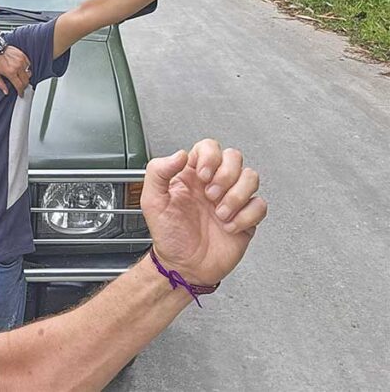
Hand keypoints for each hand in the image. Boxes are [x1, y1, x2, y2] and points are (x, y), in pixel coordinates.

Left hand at [0, 45, 31, 94]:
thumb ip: (0, 84)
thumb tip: (6, 92)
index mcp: (10, 72)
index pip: (19, 85)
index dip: (21, 92)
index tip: (21, 94)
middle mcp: (17, 66)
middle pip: (26, 80)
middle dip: (24, 86)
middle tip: (21, 87)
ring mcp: (21, 60)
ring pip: (28, 72)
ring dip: (26, 77)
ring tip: (21, 78)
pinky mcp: (22, 55)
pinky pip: (28, 64)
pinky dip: (26, 68)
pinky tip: (21, 69)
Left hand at [141, 139, 266, 284]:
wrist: (183, 266)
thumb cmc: (168, 235)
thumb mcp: (152, 201)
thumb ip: (158, 171)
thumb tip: (179, 154)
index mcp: (191, 175)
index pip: (209, 147)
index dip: (210, 156)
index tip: (202, 175)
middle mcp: (213, 183)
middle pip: (235, 157)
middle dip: (225, 176)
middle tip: (210, 196)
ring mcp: (231, 199)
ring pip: (252, 177)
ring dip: (236, 196)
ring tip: (219, 214)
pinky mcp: (246, 218)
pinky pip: (260, 205)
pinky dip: (246, 216)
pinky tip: (229, 226)